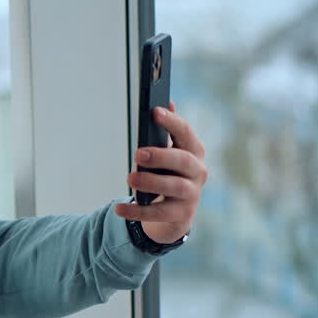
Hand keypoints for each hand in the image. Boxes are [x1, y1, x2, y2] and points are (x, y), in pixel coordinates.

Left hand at [114, 101, 208, 243]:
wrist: (175, 213)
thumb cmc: (168, 175)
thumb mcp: (167, 154)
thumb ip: (166, 132)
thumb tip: (167, 102)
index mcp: (193, 151)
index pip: (185, 134)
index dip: (172, 122)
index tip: (155, 112)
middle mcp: (198, 172)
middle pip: (183, 161)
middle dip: (161, 155)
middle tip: (138, 152)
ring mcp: (191, 195)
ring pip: (174, 187)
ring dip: (151, 182)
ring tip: (130, 178)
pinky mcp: (181, 215)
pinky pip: (158, 213)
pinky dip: (137, 211)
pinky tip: (119, 208)